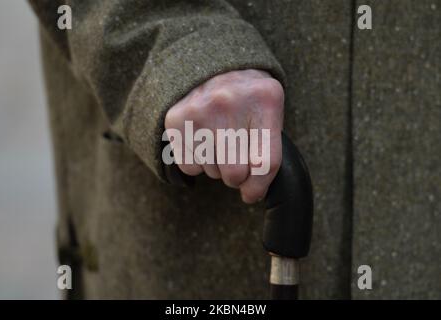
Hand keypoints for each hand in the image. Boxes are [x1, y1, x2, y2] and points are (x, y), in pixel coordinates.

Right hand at [164, 69, 283, 202]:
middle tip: (236, 161)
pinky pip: (189, 166)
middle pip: (235, 173)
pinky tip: (202, 141)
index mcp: (264, 100)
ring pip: (212, 172)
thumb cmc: (247, 99)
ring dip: (217, 166)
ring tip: (219, 141)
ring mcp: (200, 110)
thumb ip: (269, 151)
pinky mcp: (176, 119)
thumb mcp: (270, 113)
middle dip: (237, 176)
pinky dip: (197, 162)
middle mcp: (230, 103)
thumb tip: (251, 193)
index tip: (252, 193)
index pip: (264, 163)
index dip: (258, 186)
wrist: (213, 65)